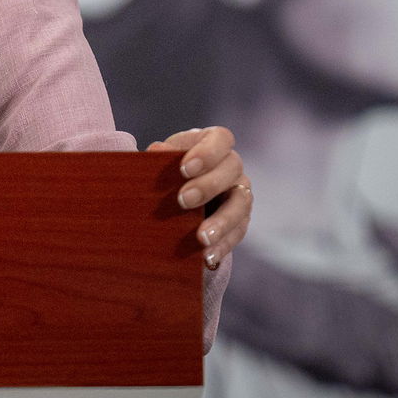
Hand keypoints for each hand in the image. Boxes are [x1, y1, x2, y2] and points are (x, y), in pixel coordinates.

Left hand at [149, 126, 250, 269]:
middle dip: (208, 186)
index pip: (221, 139)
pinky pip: (238, 233)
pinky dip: (223, 246)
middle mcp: (232, 166)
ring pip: (241, 204)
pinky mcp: (240, 220)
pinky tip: (208, 258)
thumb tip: (156, 151)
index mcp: (213, 143)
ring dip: (221, 222)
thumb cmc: (167, 172)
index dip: (207, 152)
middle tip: (183, 201)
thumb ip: (160, 157)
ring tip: (202, 238)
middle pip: (232, 169)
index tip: (184, 169)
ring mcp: (240, 193)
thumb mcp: (162, 161)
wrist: (174, 197)